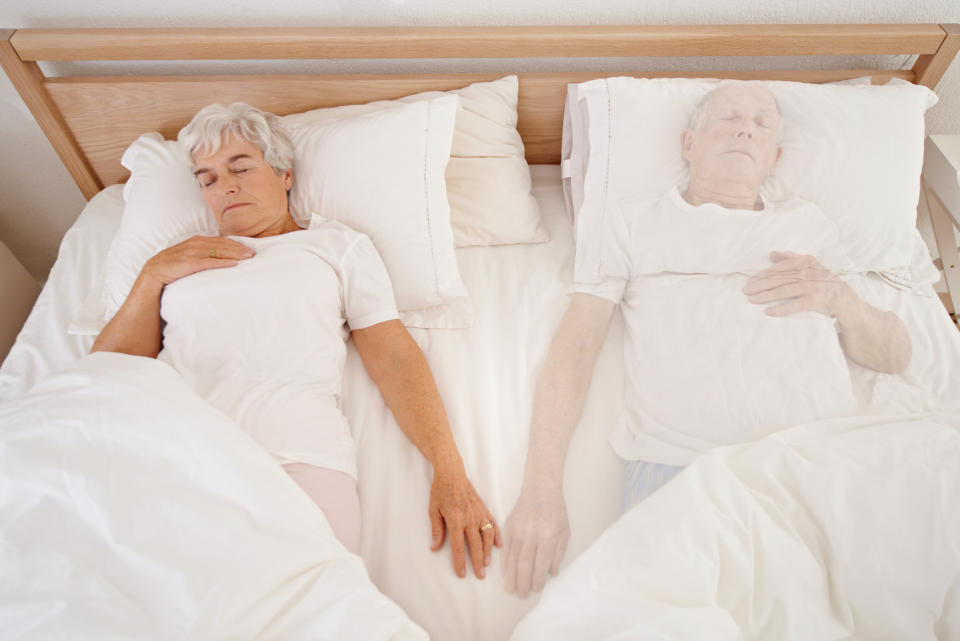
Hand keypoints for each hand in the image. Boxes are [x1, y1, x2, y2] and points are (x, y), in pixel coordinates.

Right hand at [140, 235, 254, 286]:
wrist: (153, 274)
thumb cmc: (172, 267)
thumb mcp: (188, 256)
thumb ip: (201, 253)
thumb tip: (218, 256)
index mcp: (196, 241)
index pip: (220, 241)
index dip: (235, 244)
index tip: (248, 248)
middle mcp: (194, 244)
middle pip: (221, 244)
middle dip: (239, 248)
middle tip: (253, 253)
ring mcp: (191, 253)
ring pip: (218, 251)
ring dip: (234, 254)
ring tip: (248, 257)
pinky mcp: (188, 263)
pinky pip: (209, 262)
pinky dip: (222, 262)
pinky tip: (234, 264)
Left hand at [429, 467, 501, 578]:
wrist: (452, 473)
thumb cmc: (440, 491)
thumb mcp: (433, 510)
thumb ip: (436, 529)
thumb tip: (434, 547)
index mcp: (455, 520)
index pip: (458, 546)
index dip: (460, 561)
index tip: (462, 574)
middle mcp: (469, 518)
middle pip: (475, 545)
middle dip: (478, 562)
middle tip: (480, 576)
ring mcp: (478, 513)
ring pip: (486, 536)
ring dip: (488, 551)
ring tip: (488, 563)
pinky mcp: (484, 508)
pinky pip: (492, 524)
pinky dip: (496, 535)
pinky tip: (498, 545)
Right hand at [501, 487, 568, 597]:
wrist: (540, 489)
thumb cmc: (556, 512)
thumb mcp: (564, 532)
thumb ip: (558, 553)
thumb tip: (552, 573)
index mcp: (547, 535)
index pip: (541, 563)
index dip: (537, 579)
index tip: (536, 589)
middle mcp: (531, 534)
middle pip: (524, 564)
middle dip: (523, 582)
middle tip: (522, 595)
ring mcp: (518, 530)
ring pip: (512, 558)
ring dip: (511, 576)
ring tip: (511, 589)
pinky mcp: (508, 526)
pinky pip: (505, 549)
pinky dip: (505, 563)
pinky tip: (505, 573)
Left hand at [742, 251, 856, 318]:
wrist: (845, 299)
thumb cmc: (823, 281)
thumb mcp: (811, 266)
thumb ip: (792, 259)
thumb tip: (773, 254)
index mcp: (807, 262)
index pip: (781, 267)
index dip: (764, 274)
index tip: (750, 280)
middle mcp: (809, 273)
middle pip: (780, 278)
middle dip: (761, 284)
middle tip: (745, 290)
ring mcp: (813, 287)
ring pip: (785, 290)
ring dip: (767, 296)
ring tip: (752, 300)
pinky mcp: (816, 301)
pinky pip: (795, 305)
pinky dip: (781, 308)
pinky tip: (768, 312)